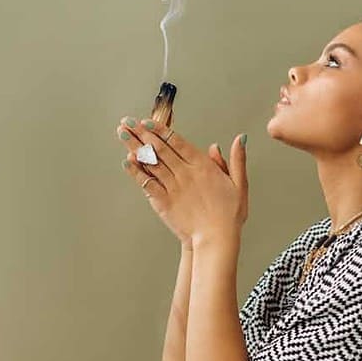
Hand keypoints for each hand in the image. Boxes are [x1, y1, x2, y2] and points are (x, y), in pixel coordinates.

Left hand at [117, 117, 248, 245]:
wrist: (217, 238)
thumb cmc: (229, 214)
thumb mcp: (239, 184)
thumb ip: (236, 160)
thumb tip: (237, 140)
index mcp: (203, 166)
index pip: (177, 142)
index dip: (160, 130)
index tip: (147, 121)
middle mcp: (185, 174)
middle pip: (159, 148)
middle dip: (142, 133)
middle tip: (127, 122)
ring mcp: (173, 188)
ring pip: (150, 162)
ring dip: (135, 146)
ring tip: (122, 134)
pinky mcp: (164, 202)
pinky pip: (147, 183)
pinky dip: (136, 172)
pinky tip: (127, 161)